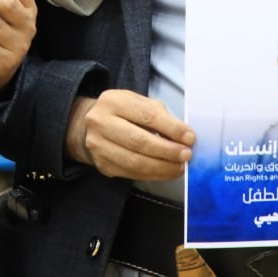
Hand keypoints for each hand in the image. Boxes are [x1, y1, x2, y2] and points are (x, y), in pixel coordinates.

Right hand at [66, 90, 193, 180]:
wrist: (87, 125)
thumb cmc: (121, 113)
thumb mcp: (138, 103)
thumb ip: (160, 117)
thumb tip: (184, 137)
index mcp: (113, 101)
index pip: (147, 115)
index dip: (171, 128)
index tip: (190, 137)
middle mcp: (101, 122)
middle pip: (139, 141)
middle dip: (168, 150)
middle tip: (186, 155)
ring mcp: (99, 146)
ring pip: (135, 162)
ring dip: (163, 167)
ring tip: (179, 167)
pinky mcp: (102, 164)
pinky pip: (132, 173)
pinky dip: (153, 175)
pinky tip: (166, 172)